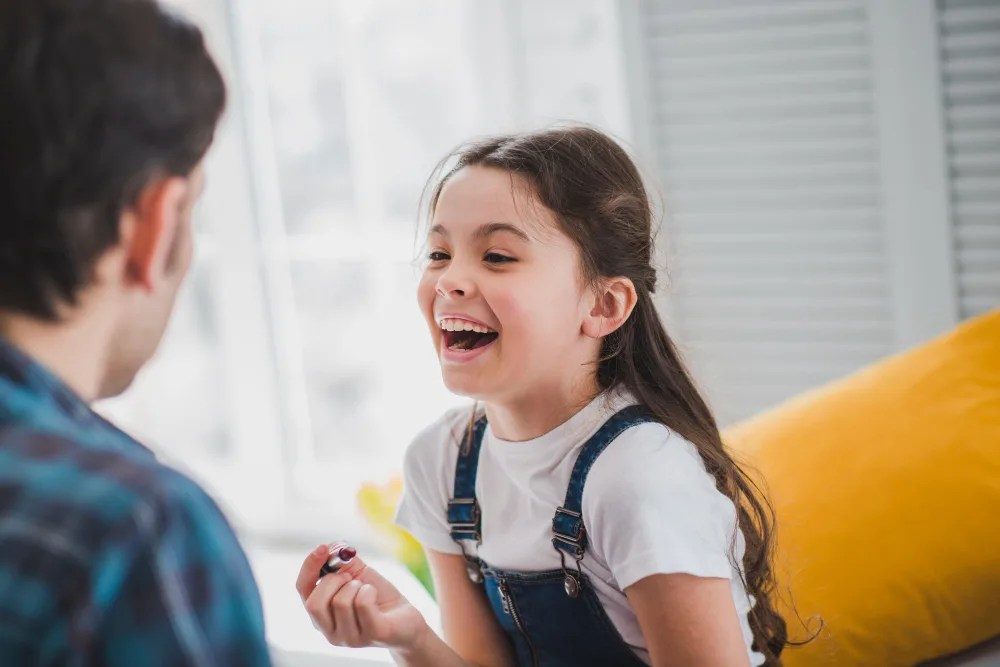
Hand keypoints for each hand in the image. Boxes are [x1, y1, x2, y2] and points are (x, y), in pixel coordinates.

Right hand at [296, 544, 428, 650]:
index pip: (302, 589)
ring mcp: (350, 638)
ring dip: (356, 585)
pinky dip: (369, 590)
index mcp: (321, 614)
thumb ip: (342, 561)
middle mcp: (330, 631)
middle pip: (314, 603)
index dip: (309, 566)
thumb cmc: (377, 597)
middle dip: (333, 580)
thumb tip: (332, 547)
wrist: (405, 618)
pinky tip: (374, 595)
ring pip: (340, 602)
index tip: (322, 548)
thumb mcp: (357, 574)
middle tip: (351, 577)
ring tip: (365, 589)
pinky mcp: (372, 635)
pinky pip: (362, 604)